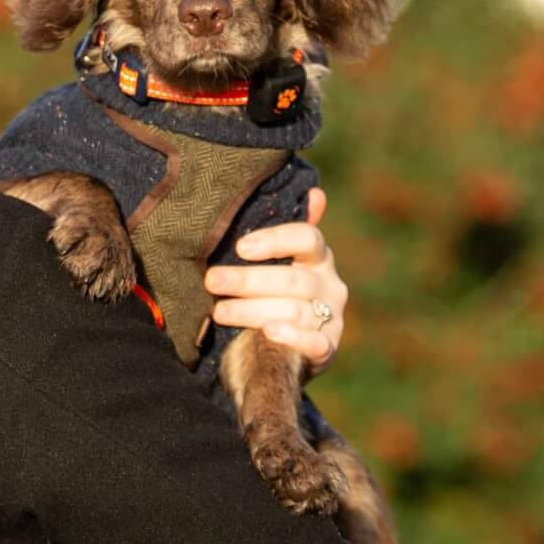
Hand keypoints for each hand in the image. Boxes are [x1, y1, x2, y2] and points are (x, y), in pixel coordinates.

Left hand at [203, 186, 346, 377]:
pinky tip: (269, 333)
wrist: (282, 351)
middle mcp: (330, 284)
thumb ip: (283, 234)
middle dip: (248, 279)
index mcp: (318, 257)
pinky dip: (294, 337)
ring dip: (254, 310)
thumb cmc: (272, 295)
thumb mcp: (275, 263)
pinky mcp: (329, 349)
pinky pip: (316, 343)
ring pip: (295, 310)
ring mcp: (332, 318)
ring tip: (220, 311)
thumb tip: (315, 192)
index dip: (275, 240)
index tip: (240, 248)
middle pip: (293, 278)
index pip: (307, 238)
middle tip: (211, 280)